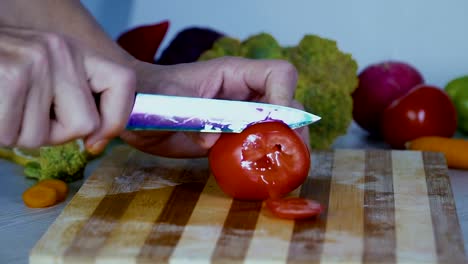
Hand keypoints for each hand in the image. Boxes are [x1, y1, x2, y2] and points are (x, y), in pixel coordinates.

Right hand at [0, 27, 135, 152]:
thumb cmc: (2, 71)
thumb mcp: (47, 74)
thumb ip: (76, 98)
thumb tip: (98, 141)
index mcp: (76, 51)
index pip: (124, 82)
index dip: (117, 118)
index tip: (97, 139)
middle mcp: (61, 51)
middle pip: (86, 123)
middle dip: (55, 134)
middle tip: (29, 115)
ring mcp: (36, 63)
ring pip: (44, 137)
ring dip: (19, 133)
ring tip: (6, 105)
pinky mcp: (10, 78)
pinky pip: (13, 134)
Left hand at [120, 56, 308, 157]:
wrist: (138, 110)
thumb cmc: (150, 94)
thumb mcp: (168, 101)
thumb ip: (192, 116)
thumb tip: (213, 140)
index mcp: (234, 75)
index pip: (278, 74)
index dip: (286, 96)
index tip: (279, 124)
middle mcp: (245, 94)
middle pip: (289, 104)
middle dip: (295, 131)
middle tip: (291, 159)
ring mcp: (242, 117)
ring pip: (281, 128)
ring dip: (286, 149)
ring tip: (284, 171)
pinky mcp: (235, 138)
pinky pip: (261, 147)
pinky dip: (268, 161)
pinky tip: (266, 175)